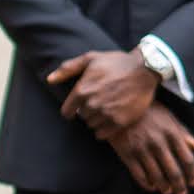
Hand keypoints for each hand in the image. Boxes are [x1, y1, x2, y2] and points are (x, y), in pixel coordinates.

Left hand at [47, 47, 162, 138]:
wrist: (144, 69)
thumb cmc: (116, 62)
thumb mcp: (91, 59)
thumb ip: (68, 69)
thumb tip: (49, 80)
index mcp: (82, 90)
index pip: (67, 112)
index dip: (72, 109)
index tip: (78, 107)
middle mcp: (92, 104)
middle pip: (82, 117)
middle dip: (87, 111)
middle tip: (99, 101)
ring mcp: (106, 114)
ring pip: (92, 126)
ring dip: (97, 120)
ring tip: (107, 108)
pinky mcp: (119, 122)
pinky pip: (102, 134)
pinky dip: (105, 129)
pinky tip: (111, 118)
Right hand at [107, 102, 193, 193]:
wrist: (120, 107)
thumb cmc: (148, 111)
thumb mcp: (168, 117)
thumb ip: (183, 133)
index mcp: (171, 133)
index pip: (187, 159)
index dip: (192, 174)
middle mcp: (158, 143)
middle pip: (174, 172)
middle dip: (180, 186)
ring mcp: (142, 150)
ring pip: (157, 176)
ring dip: (164, 187)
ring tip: (168, 191)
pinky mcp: (127, 154)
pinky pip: (139, 176)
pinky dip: (147, 184)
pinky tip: (152, 186)